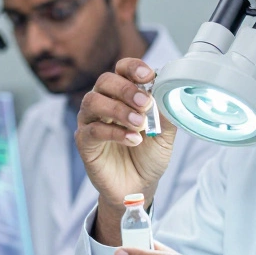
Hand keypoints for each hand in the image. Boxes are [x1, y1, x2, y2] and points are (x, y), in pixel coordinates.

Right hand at [76, 58, 176, 244]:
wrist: (139, 186)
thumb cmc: (149, 155)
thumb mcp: (165, 133)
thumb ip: (166, 113)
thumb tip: (170, 93)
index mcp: (123, 94)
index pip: (122, 70)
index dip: (133, 68)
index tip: (148, 76)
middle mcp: (104, 102)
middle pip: (105, 81)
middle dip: (126, 89)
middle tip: (145, 103)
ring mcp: (91, 121)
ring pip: (93, 102)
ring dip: (118, 110)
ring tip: (140, 124)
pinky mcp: (85, 142)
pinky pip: (92, 130)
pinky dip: (115, 133)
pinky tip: (133, 140)